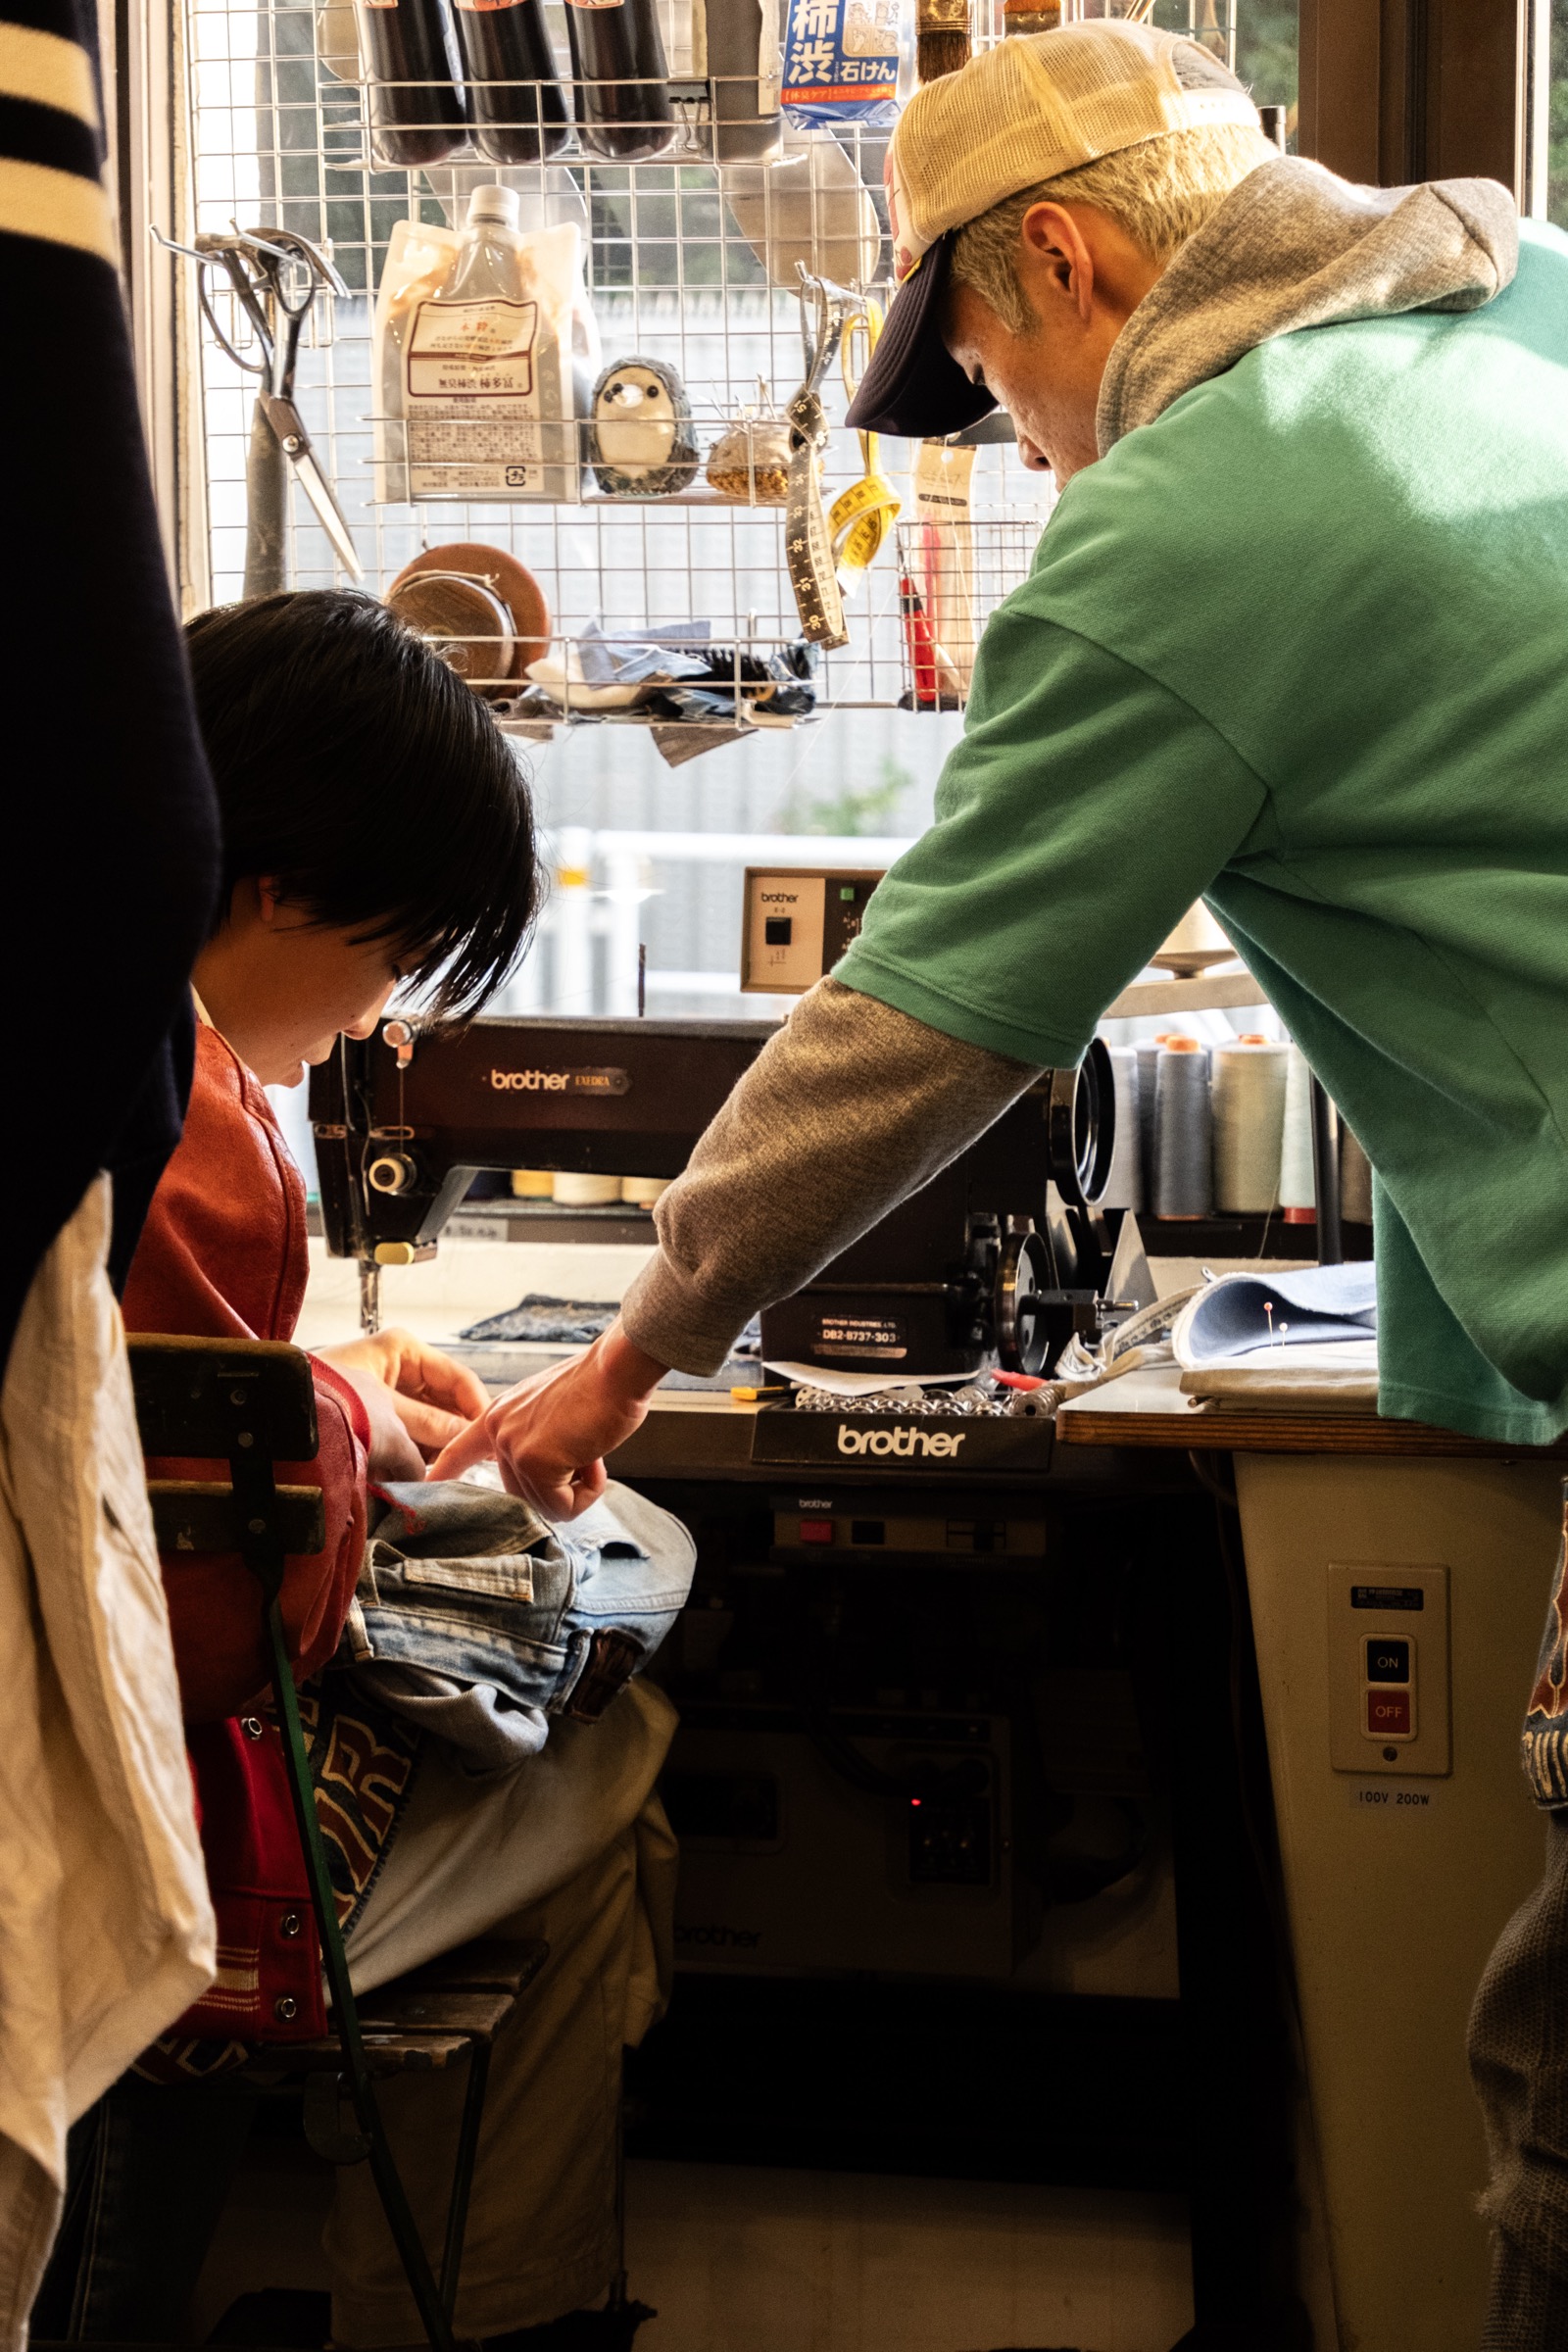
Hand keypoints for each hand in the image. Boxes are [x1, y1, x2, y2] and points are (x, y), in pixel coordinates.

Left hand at [315, 1327, 490, 1483]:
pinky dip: (411, 1455)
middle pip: (442, 1403)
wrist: (278, 1416)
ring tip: (443, 1476)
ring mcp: (378, 1391)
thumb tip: (465, 1448)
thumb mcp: (392, 1417)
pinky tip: (420, 1476)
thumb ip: (433, 1432)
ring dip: (432, 1449)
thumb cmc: (333, 1401)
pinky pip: (400, 1435)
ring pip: (422, 1423)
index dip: (477, 1411)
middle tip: (469, 1466)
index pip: (459, 1379)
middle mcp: (394, 1366)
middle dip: (453, 1434)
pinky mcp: (365, 1417)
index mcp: (404, 1349)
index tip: (489, 1442)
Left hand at [431, 1321, 666, 1519]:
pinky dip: (588, 1493)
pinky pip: (563, 1507)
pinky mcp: (535, 1462)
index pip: (459, 1448)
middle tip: (585, 1454)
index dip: (446, 1470)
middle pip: (522, 1495)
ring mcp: (513, 1447)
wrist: (617, 1369)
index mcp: (498, 1416)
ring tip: (591, 1452)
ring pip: (545, 1505)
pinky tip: (595, 1461)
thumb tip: (545, 1474)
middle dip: (561, 1487)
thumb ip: (535, 1438)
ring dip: (578, 1490)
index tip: (428, 1484)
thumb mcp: (551, 1412)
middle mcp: (497, 1432)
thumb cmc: (598, 1387)